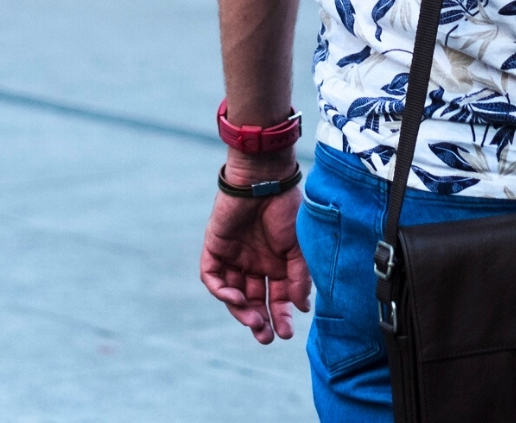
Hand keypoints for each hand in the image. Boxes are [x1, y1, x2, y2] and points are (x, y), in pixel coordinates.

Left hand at [199, 177, 309, 344]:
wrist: (263, 178)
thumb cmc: (286, 207)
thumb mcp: (299, 247)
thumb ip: (298, 277)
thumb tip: (303, 308)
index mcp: (276, 263)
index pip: (276, 298)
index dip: (281, 316)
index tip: (286, 333)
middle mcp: (254, 263)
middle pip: (253, 300)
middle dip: (260, 320)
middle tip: (266, 337)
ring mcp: (234, 256)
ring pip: (233, 293)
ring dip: (241, 310)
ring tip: (254, 321)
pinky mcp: (215, 247)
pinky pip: (213, 276)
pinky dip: (221, 290)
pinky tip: (236, 298)